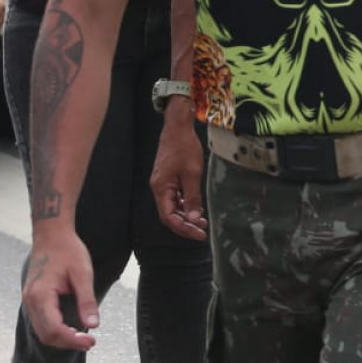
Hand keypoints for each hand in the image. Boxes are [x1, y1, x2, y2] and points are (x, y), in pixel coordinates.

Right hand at [22, 231, 98, 350]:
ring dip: (61, 339)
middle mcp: (30, 300)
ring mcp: (29, 300)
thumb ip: (87, 301)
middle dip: (67, 343)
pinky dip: (55, 330)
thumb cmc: (68, 250)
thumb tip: (93, 325)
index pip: (54, 329)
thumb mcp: (83, 274)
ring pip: (42, 331)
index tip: (91, 343)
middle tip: (90, 343)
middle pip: (46, 335)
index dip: (72, 340)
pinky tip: (71, 329)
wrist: (52, 235)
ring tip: (82, 339)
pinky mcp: (32, 299)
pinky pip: (41, 322)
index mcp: (41, 295)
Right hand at [150, 105, 206, 241]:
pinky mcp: (167, 178)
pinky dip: (184, 204)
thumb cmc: (184, 148)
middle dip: (185, 225)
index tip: (200, 234)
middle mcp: (158, 188)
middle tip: (203, 231)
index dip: (184, 229)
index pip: (169, 217)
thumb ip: (193, 198)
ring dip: (185, 215)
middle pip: (169, 214)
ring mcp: (162, 183)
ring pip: (172, 206)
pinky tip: (195, 207)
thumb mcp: (192, 174)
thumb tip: (194, 219)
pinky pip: (174, 197)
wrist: (177, 127)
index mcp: (161, 189)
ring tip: (202, 222)